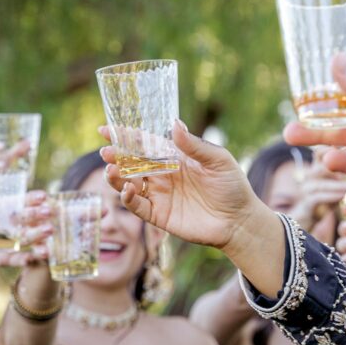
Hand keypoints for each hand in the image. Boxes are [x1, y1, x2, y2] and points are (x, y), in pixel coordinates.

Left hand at [0, 190, 51, 289]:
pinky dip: (27, 259)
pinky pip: (19, 259)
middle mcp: (13, 224)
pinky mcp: (8, 258)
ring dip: (39, 236)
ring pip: (29, 238)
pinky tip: (37, 257)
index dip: (31, 199)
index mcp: (3, 210)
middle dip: (38, 215)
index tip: (43, 196)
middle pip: (28, 218)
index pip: (20, 202)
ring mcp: (13, 241)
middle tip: (49, 212)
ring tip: (49, 233)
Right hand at [100, 121, 259, 250]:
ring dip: (116, 177)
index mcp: (173, 157)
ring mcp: (159, 195)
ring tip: (111, 170)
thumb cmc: (232, 186)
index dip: (125, 136)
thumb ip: (194, 145)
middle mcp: (161, 174)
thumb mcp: (218, 160)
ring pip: (128, 184)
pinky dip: (128, 198)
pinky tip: (128, 189)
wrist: (239, 220)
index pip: (144, 143)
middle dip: (115, 156)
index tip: (106, 129)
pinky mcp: (158, 215)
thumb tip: (174, 124)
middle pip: (131, 163)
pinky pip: (137, 206)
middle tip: (106, 152)